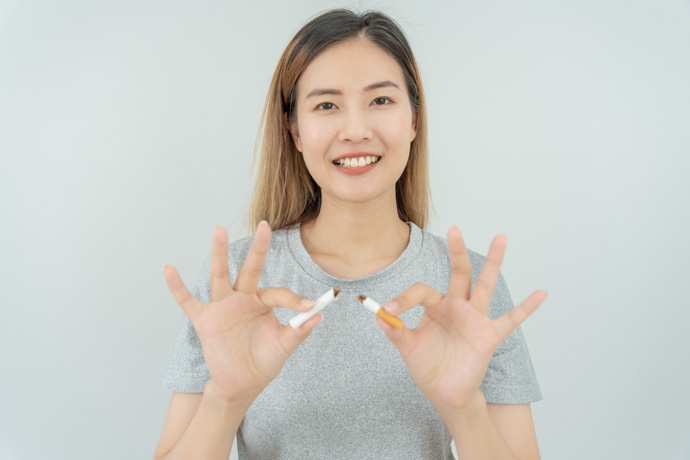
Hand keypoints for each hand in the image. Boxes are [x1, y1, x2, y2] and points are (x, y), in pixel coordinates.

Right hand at [163, 222, 321, 402]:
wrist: (240, 386)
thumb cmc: (262, 363)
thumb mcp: (283, 347)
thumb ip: (298, 331)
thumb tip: (318, 316)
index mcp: (263, 304)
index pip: (278, 293)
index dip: (295, 300)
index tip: (310, 307)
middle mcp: (242, 300)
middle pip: (250, 270)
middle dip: (258, 249)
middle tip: (265, 226)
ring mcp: (222, 308)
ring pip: (221, 276)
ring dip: (219, 253)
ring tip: (219, 230)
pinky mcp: (205, 321)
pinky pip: (188, 302)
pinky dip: (177, 287)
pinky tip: (169, 269)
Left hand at [376, 226, 547, 411]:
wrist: (445, 393)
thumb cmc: (428, 367)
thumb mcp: (408, 348)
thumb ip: (395, 332)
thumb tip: (377, 315)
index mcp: (435, 307)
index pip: (422, 291)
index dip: (403, 300)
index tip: (388, 312)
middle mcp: (456, 306)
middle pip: (458, 273)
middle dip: (456, 252)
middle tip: (455, 229)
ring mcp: (474, 319)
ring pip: (484, 285)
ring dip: (493, 262)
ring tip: (501, 238)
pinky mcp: (488, 336)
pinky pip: (511, 320)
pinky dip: (526, 308)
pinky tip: (541, 293)